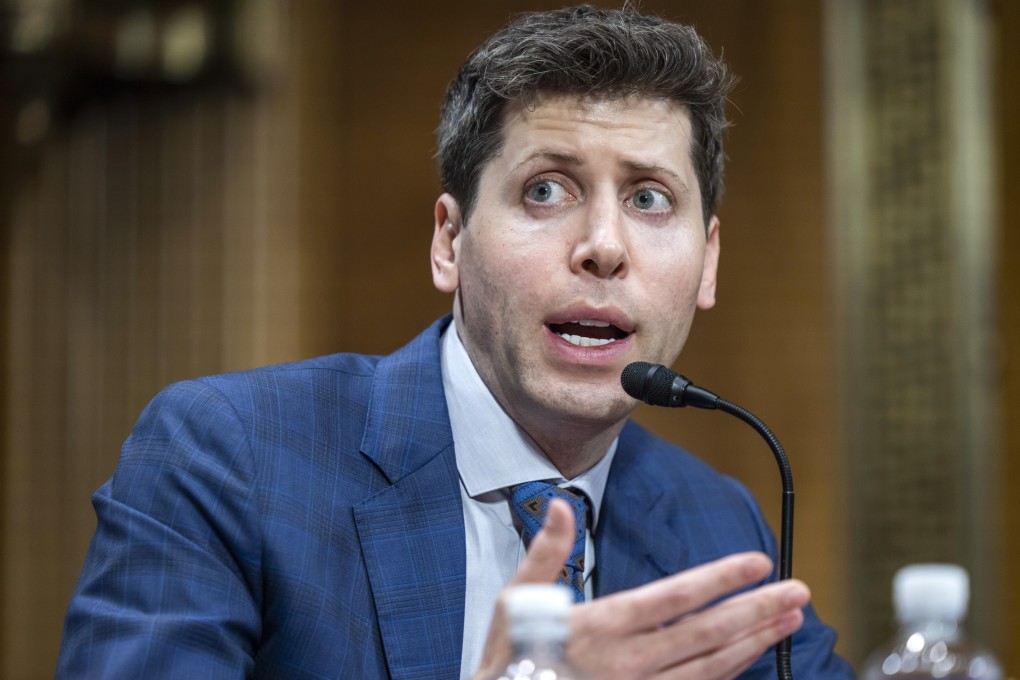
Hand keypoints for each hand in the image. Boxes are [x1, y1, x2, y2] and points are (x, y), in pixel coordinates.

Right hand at [472, 499, 808, 679]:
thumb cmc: (510, 656)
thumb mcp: (517, 598)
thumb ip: (545, 550)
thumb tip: (560, 504)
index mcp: (603, 626)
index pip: (675, 597)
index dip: (721, 578)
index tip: (757, 563)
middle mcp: (631, 661)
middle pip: (708, 632)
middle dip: (757, 610)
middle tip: (797, 592)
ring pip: (713, 667)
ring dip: (755, 642)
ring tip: (789, 621)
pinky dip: (730, 672)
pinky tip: (751, 655)